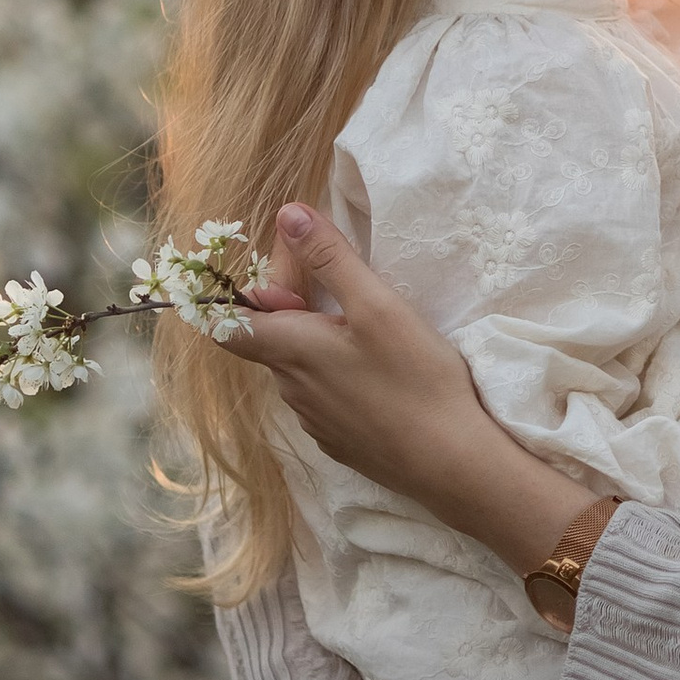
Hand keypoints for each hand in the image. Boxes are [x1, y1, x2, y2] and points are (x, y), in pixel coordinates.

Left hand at [234, 205, 586, 573]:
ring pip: (298, 365)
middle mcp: (290, 389)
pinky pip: (322, 393)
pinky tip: (378, 367)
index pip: (227, 323)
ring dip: (317, 336)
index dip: (245, 288)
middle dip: (295, 299)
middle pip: (269, 336)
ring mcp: (314, 420)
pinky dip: (337, 370)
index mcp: (288, 351)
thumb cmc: (414, 378)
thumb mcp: (376, 303)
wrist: (453, 464)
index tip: (287, 265)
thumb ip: (330, 257)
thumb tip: (287, 214)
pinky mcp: (340, 441)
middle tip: (344, 273)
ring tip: (366, 320)